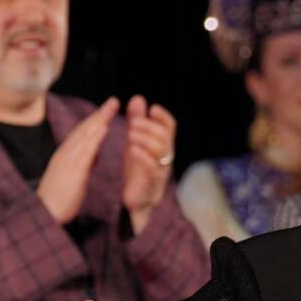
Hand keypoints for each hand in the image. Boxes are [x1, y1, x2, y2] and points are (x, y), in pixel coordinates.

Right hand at [36, 97, 116, 224]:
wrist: (45, 215)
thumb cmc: (59, 200)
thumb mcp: (74, 177)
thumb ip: (84, 163)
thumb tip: (96, 152)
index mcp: (65, 156)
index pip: (82, 134)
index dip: (95, 120)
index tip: (107, 110)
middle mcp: (65, 155)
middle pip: (84, 130)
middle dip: (99, 114)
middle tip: (113, 101)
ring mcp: (67, 162)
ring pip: (84, 136)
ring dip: (98, 120)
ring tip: (111, 108)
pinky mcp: (72, 172)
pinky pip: (85, 151)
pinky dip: (94, 138)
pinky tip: (103, 128)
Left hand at [121, 95, 177, 233]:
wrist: (138, 202)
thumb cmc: (139, 171)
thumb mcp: (136, 142)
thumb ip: (137, 121)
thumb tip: (138, 98)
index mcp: (163, 146)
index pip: (170, 127)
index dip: (163, 116)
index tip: (152, 109)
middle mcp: (165, 157)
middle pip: (165, 136)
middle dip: (149, 126)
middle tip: (133, 122)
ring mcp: (160, 170)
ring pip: (160, 150)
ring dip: (145, 138)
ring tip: (130, 133)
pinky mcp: (151, 182)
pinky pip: (151, 167)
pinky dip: (142, 156)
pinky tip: (132, 149)